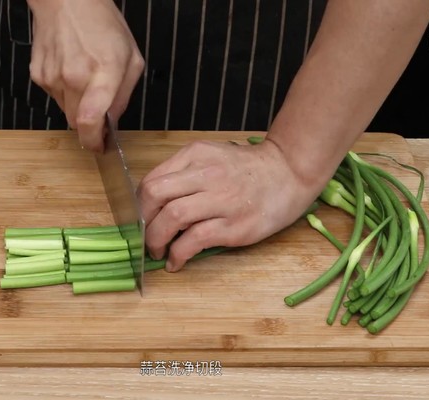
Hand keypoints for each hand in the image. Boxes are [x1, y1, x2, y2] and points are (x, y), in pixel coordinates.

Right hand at [28, 0, 143, 151]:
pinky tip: (71, 70)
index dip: (94, 141)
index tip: (100, 147)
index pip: (92, 120)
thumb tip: (113, 120)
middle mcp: (74, 77)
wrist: (67, 1)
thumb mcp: (131, 58)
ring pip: (66, 112)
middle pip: (78, 123)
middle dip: (90, 124)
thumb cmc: (102, 25)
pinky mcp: (39, 76)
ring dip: (78, 106)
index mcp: (103, 72)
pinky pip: (54, 97)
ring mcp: (53, 77)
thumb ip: (124, 95)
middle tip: (100, 110)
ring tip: (86, 79)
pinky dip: (65, 92)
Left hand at [137, 139, 320, 271]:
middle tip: (146, 238)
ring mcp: (221, 200)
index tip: (143, 221)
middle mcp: (205, 174)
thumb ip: (185, 173)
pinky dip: (178, 254)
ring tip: (159, 252)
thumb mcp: (212, 157)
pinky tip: (176, 262)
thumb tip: (154, 204)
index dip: (140, 206)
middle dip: (142, 222)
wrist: (289, 173)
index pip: (152, 180)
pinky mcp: (233, 225)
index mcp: (195, 155)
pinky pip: (194, 240)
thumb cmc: (248, 170)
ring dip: (156, 240)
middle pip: (154, 195)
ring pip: (172, 218)